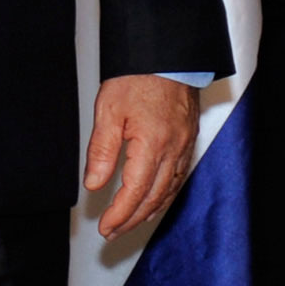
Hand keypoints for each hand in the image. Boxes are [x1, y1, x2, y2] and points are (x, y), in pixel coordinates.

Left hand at [85, 75, 201, 239]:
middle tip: (113, 232)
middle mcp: (173, 149)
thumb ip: (102, 151)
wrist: (167, 53)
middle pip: (153, 197)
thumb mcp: (109, 110)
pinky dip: (166, 194)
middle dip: (131, 219)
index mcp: (152, 144)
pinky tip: (156, 199)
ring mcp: (185, 145)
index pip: (134, 192)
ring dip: (149, 210)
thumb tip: (94, 185)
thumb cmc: (138, 76)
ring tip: (131, 223)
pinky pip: (179, 176)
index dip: (119, 215)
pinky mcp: (189, 138)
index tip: (105, 228)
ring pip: (169, 190)